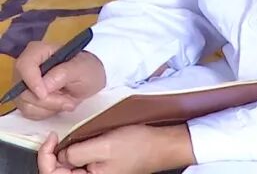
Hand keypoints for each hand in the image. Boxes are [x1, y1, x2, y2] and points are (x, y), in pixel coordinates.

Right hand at [13, 43, 105, 119]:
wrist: (90, 81)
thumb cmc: (87, 69)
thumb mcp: (82, 69)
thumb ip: (63, 74)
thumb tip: (44, 86)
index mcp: (39, 51)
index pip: (24, 65)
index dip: (32, 81)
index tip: (44, 94)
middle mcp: (26, 68)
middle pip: (22, 89)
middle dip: (47, 100)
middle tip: (69, 101)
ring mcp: (24, 84)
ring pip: (24, 104)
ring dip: (48, 107)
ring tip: (67, 102)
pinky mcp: (26, 99)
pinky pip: (28, 112)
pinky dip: (46, 112)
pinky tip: (58, 105)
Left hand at [38, 124, 194, 173]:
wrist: (162, 144)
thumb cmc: (138, 146)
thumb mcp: (104, 146)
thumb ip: (77, 153)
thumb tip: (61, 154)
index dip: (45, 155)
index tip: (52, 137)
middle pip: (57, 172)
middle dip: (52, 155)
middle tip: (56, 136)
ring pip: (67, 167)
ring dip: (63, 153)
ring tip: (68, 138)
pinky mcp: (99, 167)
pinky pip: (79, 163)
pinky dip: (74, 151)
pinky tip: (79, 141)